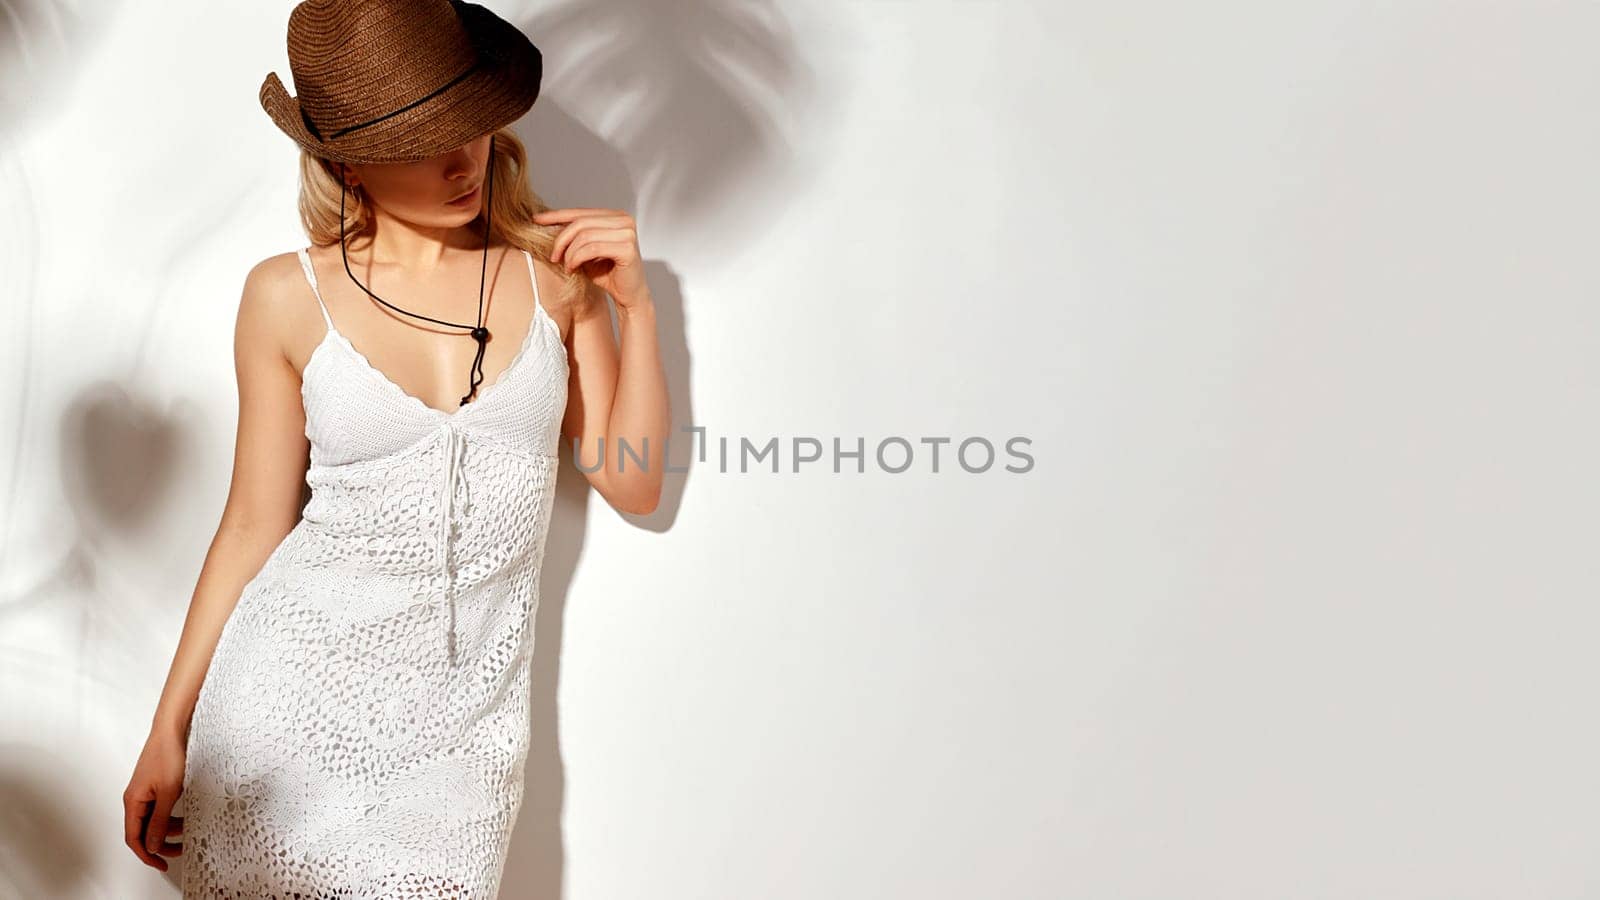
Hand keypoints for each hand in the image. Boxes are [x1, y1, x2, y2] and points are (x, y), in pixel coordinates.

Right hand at [123, 730, 187, 870]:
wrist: (171, 730)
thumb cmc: (168, 755)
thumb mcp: (168, 793)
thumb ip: (158, 821)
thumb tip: (151, 845)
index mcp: (133, 802)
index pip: (133, 838)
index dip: (146, 854)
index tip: (161, 865)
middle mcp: (135, 799)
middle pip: (144, 831)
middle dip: (161, 843)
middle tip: (181, 849)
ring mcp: (145, 792)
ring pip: (154, 820)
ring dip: (170, 828)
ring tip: (188, 829)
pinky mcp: (155, 786)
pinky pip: (160, 808)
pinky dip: (172, 815)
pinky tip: (185, 816)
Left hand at [535, 207, 650, 309]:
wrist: (629, 296)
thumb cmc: (609, 274)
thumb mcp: (586, 250)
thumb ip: (575, 236)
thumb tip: (546, 221)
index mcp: (616, 216)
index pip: (581, 212)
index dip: (557, 215)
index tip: (538, 220)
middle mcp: (624, 220)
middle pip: (581, 223)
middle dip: (562, 240)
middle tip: (554, 257)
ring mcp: (627, 233)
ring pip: (584, 236)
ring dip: (569, 253)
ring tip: (567, 266)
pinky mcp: (627, 248)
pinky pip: (592, 248)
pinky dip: (577, 259)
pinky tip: (573, 268)